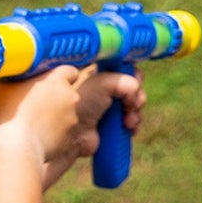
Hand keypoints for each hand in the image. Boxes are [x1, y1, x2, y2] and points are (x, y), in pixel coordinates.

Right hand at [0, 68, 87, 168]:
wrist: (15, 147)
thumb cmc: (3, 113)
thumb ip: (6, 78)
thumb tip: (1, 75)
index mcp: (56, 80)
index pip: (69, 71)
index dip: (60, 76)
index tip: (50, 81)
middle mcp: (70, 97)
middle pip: (66, 94)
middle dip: (55, 98)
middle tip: (35, 104)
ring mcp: (72, 119)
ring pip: (65, 115)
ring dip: (54, 117)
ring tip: (33, 124)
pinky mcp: (70, 139)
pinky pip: (63, 134)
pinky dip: (53, 135)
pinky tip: (36, 138)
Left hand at [43, 68, 147, 189]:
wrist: (65, 137)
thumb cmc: (75, 105)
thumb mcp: (101, 83)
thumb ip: (122, 79)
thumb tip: (135, 87)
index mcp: (92, 72)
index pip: (117, 65)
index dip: (129, 70)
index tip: (135, 78)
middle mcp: (98, 88)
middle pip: (128, 84)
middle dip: (135, 93)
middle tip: (134, 101)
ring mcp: (103, 107)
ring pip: (131, 103)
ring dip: (135, 110)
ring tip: (129, 120)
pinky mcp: (107, 125)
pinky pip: (127, 120)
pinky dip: (132, 123)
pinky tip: (129, 127)